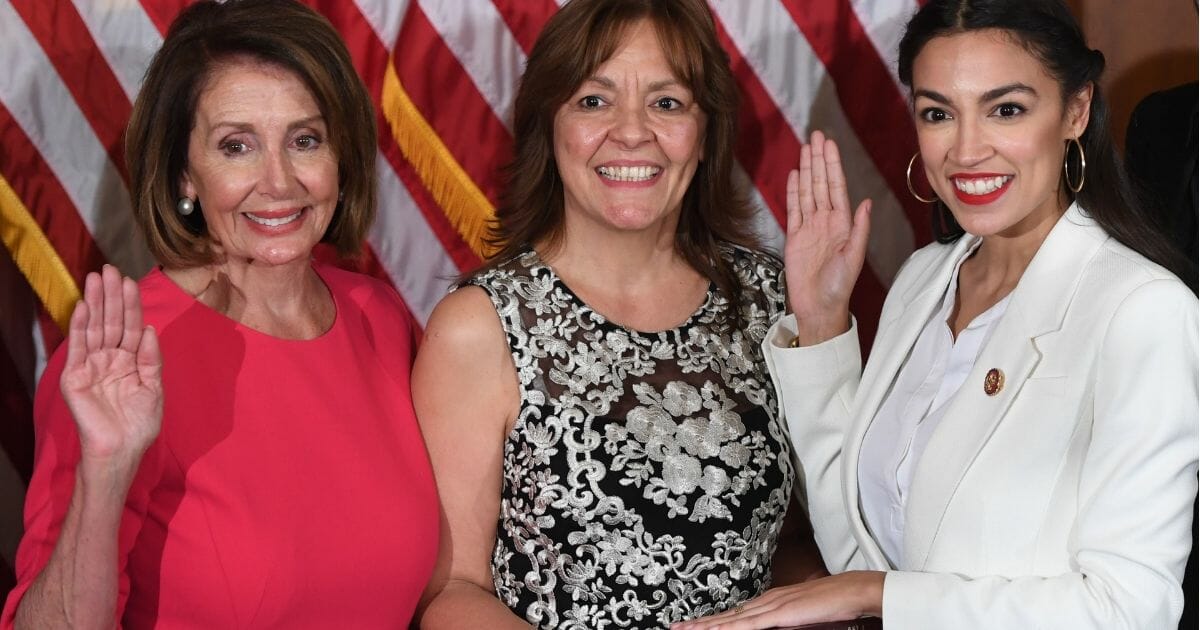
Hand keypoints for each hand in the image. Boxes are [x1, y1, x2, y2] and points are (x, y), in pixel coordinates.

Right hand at [60, 265, 162, 462]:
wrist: (122, 449)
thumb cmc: (140, 424)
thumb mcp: (153, 387)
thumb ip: (150, 358)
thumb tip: (148, 328)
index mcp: (130, 361)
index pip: (129, 326)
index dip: (130, 305)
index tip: (129, 281)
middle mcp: (110, 359)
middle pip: (110, 321)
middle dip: (111, 296)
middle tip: (110, 269)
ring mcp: (91, 366)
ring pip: (94, 328)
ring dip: (95, 303)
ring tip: (96, 278)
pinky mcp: (75, 377)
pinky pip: (78, 347)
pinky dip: (80, 326)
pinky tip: (84, 306)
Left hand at [671, 571, 883, 629]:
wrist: (853, 590)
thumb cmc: (833, 604)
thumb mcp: (802, 617)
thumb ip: (785, 621)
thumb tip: (773, 624)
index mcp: (770, 601)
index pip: (736, 614)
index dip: (714, 621)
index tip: (695, 626)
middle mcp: (766, 601)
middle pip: (727, 616)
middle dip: (700, 624)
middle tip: (676, 628)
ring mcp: (771, 606)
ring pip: (731, 620)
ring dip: (706, 627)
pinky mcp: (779, 614)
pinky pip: (747, 626)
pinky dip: (727, 629)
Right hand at [784, 131, 871, 345]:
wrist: (818, 306)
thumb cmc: (840, 286)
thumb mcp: (854, 257)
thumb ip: (859, 229)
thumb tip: (865, 202)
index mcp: (842, 223)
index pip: (836, 186)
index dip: (832, 164)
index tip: (828, 144)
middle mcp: (826, 220)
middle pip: (821, 183)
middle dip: (818, 159)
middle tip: (815, 135)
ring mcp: (810, 227)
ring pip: (807, 191)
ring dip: (806, 170)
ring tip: (804, 148)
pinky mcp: (795, 236)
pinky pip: (794, 209)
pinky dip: (793, 191)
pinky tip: (793, 176)